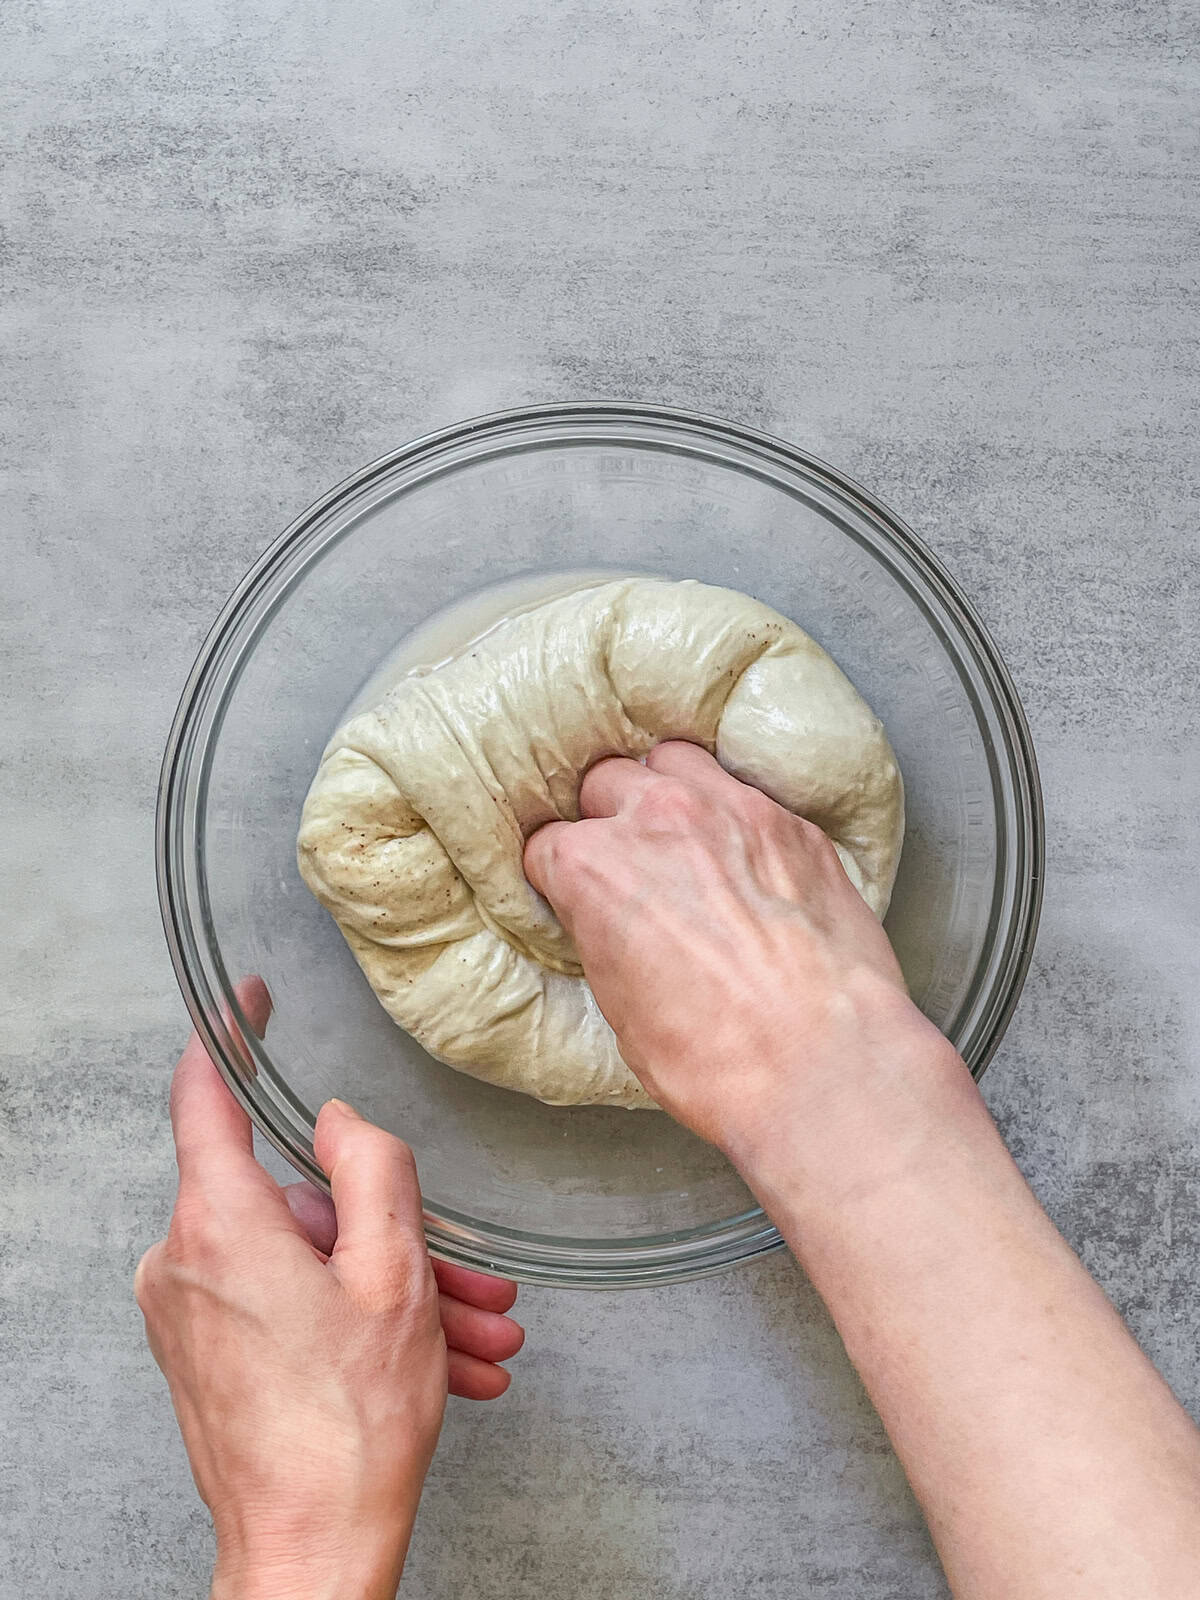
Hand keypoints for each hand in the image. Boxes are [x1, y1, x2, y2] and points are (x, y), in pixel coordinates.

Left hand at [135, 980, 523, 1599]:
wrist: (309, 1554)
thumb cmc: (349, 1429)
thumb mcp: (394, 1274)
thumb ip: (373, 1169)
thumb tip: (344, 1122)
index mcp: (220, 1226)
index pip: (206, 1096)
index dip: (230, 1035)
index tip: (250, 1000)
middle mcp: (186, 1262)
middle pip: (294, 1199)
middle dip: (391, 1233)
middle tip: (467, 1280)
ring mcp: (190, 1314)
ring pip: (305, 1259)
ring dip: (391, 1290)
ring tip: (470, 1336)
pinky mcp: (204, 1352)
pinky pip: (286, 1302)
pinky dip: (354, 1319)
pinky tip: (434, 1360)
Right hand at [524, 741, 948, 1164]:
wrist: (822, 1062)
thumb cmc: (718, 1058)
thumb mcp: (621, 1011)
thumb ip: (606, 940)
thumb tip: (614, 929)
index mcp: (593, 868)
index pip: (546, 844)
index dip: (558, 875)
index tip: (572, 894)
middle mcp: (655, 819)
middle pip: (606, 783)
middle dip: (607, 819)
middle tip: (627, 863)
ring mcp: (730, 810)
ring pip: (675, 762)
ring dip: (667, 791)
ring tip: (681, 835)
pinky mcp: (792, 823)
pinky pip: (746, 791)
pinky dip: (734, 815)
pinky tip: (744, 855)